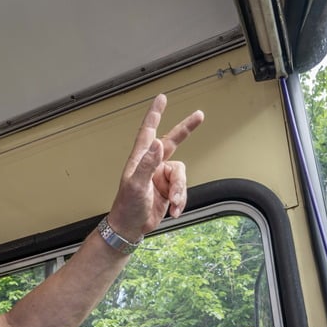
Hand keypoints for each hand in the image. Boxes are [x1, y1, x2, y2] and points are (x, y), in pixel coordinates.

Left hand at [106, 94, 203, 241]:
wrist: (131, 228)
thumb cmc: (127, 206)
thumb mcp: (135, 185)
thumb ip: (147, 164)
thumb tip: (157, 144)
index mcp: (141, 159)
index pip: (149, 131)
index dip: (155, 114)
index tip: (161, 98)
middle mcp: (152, 164)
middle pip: (173, 141)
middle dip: (186, 129)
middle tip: (199, 115)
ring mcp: (161, 177)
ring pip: (181, 174)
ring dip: (180, 190)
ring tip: (174, 202)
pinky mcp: (169, 190)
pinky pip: (182, 189)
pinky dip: (181, 200)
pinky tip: (174, 210)